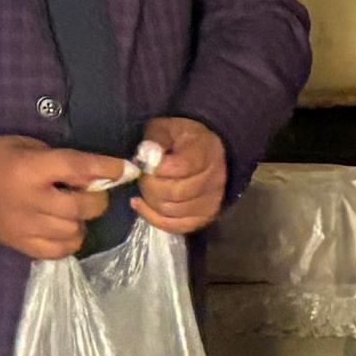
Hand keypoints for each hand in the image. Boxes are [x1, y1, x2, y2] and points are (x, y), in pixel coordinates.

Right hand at [0, 134, 142, 259]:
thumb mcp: (26, 146)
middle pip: (80, 207)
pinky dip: (69, 241)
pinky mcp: (22, 246)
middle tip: (91, 194)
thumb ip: (59, 160)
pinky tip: (63, 229)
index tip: (125, 169)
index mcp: (30, 169)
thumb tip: (98, 175)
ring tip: (71, 212)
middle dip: (96, 200)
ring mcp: (25, 227)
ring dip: (81, 221)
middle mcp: (29, 200)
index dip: (106, 168)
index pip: (77, 168)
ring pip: (73, 231)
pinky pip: (59, 251)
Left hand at [131, 116, 226, 235]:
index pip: (180, 168)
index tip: (145, 162)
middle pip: (175, 193)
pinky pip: (177, 227)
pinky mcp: (205, 217)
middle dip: (150, 186)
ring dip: (150, 202)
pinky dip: (154, 219)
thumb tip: (146, 155)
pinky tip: (141, 205)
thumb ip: (155, 139)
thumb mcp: (166, 128)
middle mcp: (214, 179)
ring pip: (173, 211)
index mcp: (206, 152)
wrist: (206, 150)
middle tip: (142, 176)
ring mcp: (211, 201)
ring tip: (144, 188)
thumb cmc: (182, 138)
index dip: (156, 168)